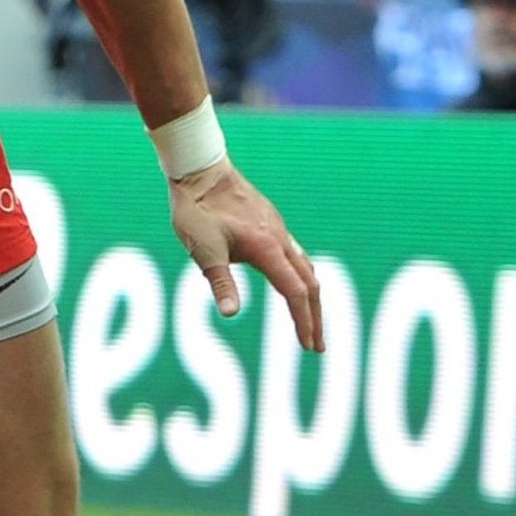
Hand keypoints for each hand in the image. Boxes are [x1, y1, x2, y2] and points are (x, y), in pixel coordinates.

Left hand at [168, 163, 322, 351]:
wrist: (199, 169)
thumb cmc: (197, 209)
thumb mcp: (204, 251)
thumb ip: (220, 283)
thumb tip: (231, 314)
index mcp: (267, 248)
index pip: (296, 293)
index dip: (304, 322)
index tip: (310, 346)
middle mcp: (280, 238)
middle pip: (309, 284)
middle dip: (315, 317)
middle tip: (317, 347)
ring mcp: (278, 228)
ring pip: (306, 267)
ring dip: (310, 298)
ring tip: (309, 321)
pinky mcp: (271, 222)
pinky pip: (296, 254)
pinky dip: (301, 277)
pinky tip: (291, 283)